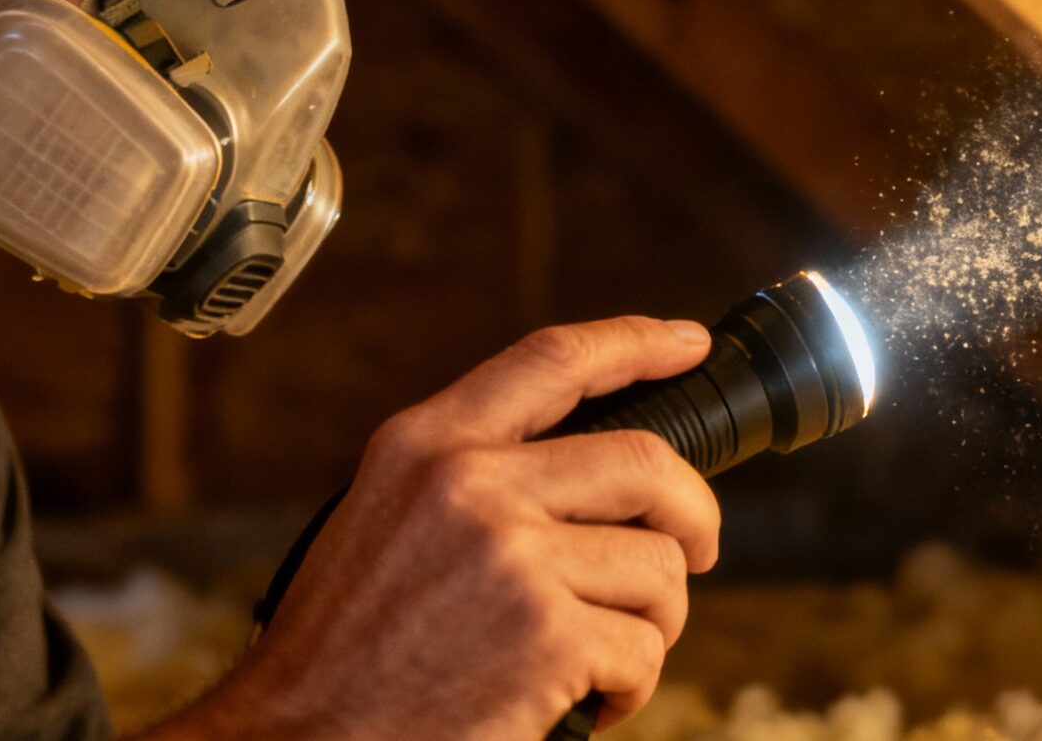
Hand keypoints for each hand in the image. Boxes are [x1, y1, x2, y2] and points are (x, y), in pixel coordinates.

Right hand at [156, 317, 721, 740]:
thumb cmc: (345, 649)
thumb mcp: (386, 519)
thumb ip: (470, 477)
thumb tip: (590, 473)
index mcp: (425, 445)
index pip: (552, 361)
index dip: (636, 342)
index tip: (688, 343)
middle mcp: (468, 484)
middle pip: (646, 462)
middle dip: (693, 514)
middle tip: (696, 550)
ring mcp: (511, 557)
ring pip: (660, 567)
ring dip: (655, 622)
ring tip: (606, 654)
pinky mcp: (545, 636)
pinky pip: (644, 649)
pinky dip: (632, 686)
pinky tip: (589, 699)